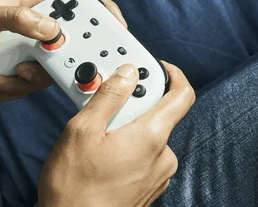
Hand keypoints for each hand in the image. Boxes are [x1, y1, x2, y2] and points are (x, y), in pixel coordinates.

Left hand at [0, 0, 126, 100]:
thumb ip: (16, 18)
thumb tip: (52, 28)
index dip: (102, 6)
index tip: (118, 26)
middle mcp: (33, 20)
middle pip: (72, 35)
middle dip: (69, 57)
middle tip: (61, 70)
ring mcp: (29, 46)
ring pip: (54, 67)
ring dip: (28, 78)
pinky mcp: (21, 68)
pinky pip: (33, 83)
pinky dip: (12, 88)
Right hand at [39, 62, 194, 206]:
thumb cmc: (74, 187)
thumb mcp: (82, 130)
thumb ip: (108, 96)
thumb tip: (128, 71)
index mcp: (152, 137)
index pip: (182, 95)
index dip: (172, 74)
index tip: (156, 67)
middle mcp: (163, 157)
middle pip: (158, 114)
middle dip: (132, 105)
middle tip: (103, 107)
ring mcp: (158, 176)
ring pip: (148, 137)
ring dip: (127, 129)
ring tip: (96, 138)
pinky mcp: (149, 189)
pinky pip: (144, 157)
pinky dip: (128, 149)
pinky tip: (102, 157)